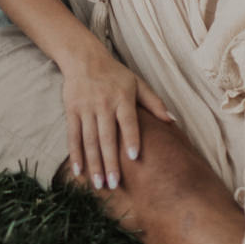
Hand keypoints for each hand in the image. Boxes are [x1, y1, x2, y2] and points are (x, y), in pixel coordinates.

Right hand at [60, 43, 173, 191]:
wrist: (84, 58)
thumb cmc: (115, 74)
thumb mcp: (137, 83)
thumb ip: (154, 102)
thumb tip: (172, 121)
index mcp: (122, 97)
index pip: (128, 121)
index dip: (131, 138)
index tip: (134, 157)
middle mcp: (103, 104)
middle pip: (107, 136)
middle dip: (110, 162)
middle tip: (114, 184)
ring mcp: (86, 108)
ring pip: (90, 140)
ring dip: (94, 164)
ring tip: (99, 184)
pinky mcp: (72, 110)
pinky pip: (73, 136)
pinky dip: (75, 154)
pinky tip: (78, 172)